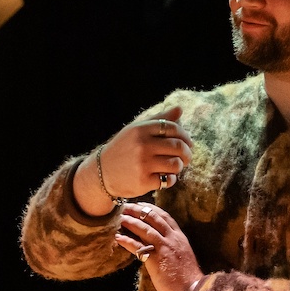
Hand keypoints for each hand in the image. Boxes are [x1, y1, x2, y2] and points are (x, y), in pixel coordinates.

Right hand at [76, 106, 192, 214]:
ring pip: (175, 164)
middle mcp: (142, 145)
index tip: (187, 143)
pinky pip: (168, 180)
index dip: (184, 135)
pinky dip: (170, 180)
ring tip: (173, 167)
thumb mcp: (136, 130)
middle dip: (187, 153)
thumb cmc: (123, 149)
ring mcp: (142, 164)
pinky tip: (164, 178)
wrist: (102, 173)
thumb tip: (179, 109)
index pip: (172, 128)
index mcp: (141, 130)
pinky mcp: (143, 181)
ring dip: (179, 167)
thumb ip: (158, 119)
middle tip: (186, 158)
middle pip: (178, 146)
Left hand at [115, 201, 202, 290]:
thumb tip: (158, 244)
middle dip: (137, 210)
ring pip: (145, 228)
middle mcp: (172, 238)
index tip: (139, 204)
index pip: (164, 216)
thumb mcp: (182, 255)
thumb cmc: (187, 277)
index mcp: (179, 237)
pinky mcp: (156, 259)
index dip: (150, 209)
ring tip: (119, 218)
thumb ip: (172, 246)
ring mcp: (164, 248)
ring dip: (130, 222)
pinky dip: (127, 241)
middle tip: (125, 207)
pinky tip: (118, 238)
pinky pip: (138, 247)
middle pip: (153, 217)